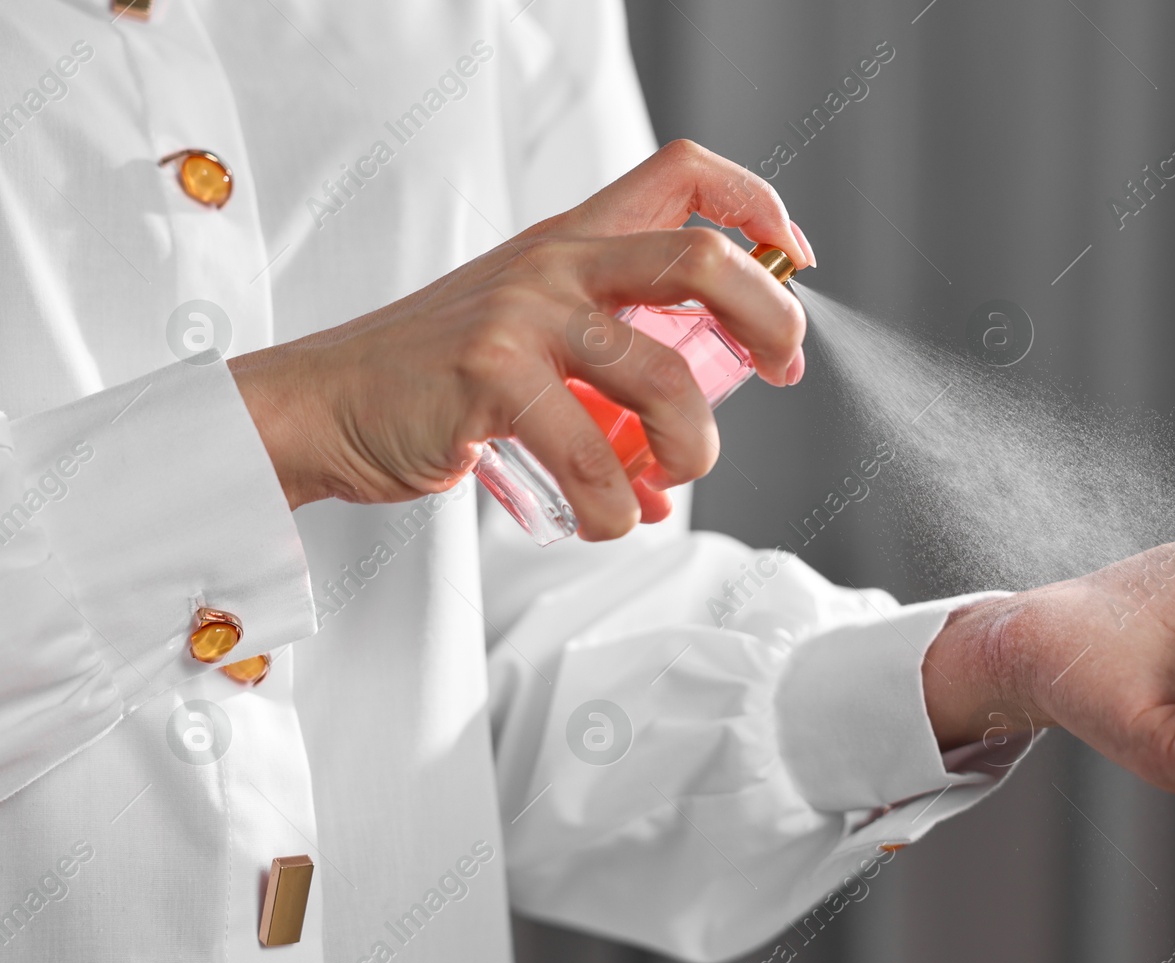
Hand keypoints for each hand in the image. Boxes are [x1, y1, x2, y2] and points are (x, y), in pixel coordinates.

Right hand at [231, 140, 814, 538]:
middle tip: (780, 370)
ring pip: (664, 381)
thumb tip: (682, 450)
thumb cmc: (434, 379)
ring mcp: (522, 316)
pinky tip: (605, 519)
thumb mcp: (525, 331)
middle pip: (701, 260)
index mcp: (573, 240)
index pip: (683, 174)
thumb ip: (606, 363)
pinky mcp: (490, 379)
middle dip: (769, 318)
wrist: (323, 405)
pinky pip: (594, 460)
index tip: (794, 260)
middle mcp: (555, 263)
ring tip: (669, 479)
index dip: (757, 206)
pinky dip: (616, 509)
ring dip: (692, 450)